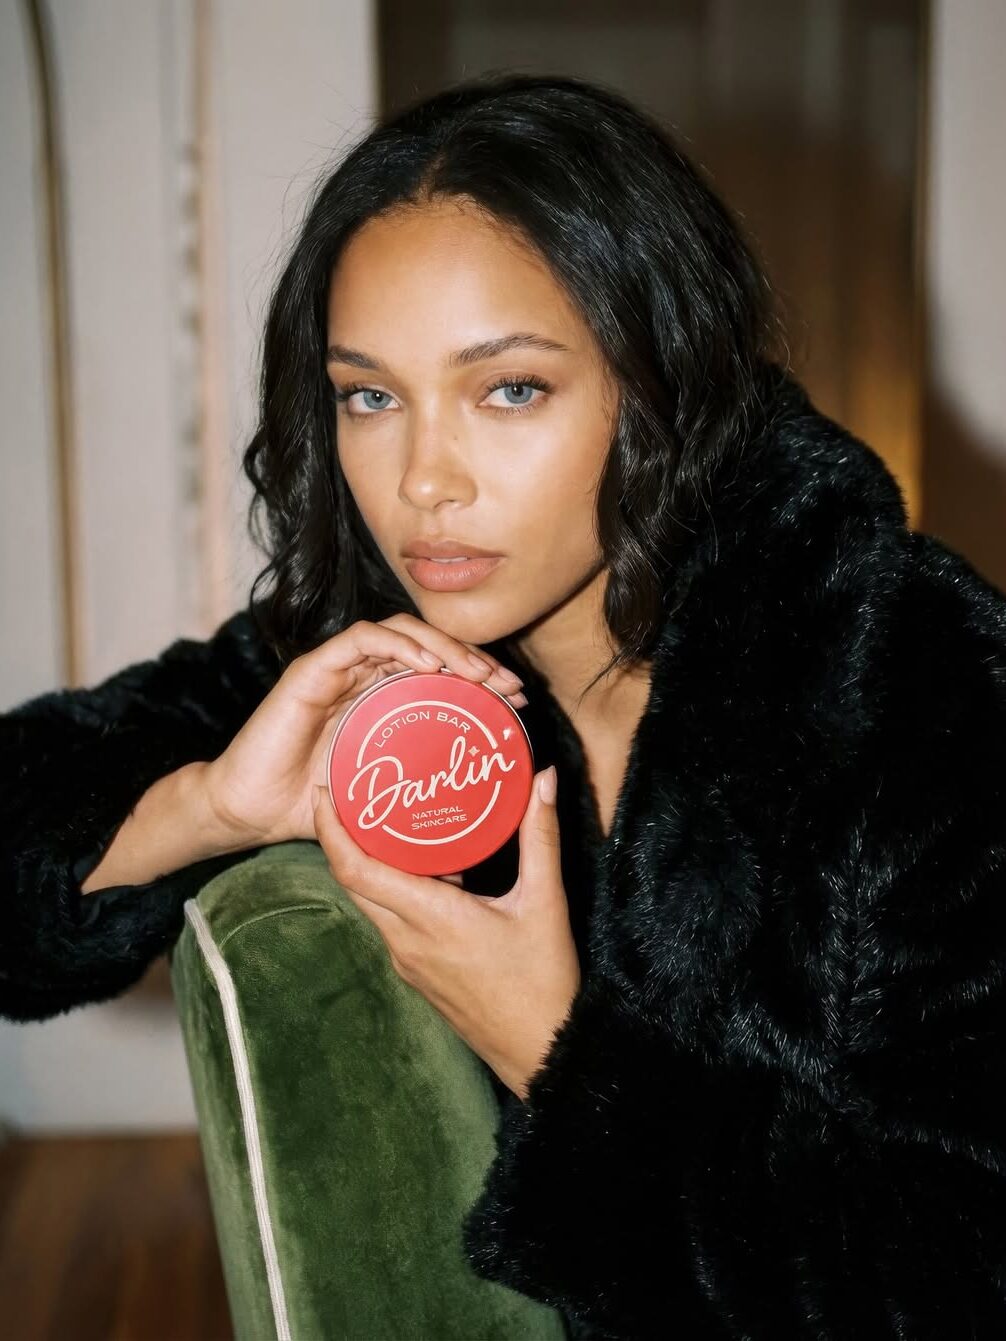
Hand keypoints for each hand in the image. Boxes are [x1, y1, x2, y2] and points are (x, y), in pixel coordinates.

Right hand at [202, 613, 527, 848]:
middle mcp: (363, 679)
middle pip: (428, 647)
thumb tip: (462, 870)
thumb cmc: (309, 813)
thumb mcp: (377, 816)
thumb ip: (413, 828)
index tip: (515, 701)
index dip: (481, 678)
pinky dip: (399, 644)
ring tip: (477, 672)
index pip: (440, 671)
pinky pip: (360, 638)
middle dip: (473, 658)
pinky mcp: (312, 669)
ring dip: (444, 646)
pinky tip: (430, 665)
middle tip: (508, 685)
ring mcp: (338, 670)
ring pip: (400, 632)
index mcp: (382, 703)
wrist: (249, 814)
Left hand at [312, 762, 581, 1101]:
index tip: (324, 792)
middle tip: (355, 793)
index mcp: (430, 919)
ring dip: (371, 862)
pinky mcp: (416, 972)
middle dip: (344, 836)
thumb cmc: (543, 982)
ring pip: (371, 901)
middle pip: (353, 882)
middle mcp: (406, 940)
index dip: (331, 829)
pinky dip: (394, 889)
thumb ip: (540, 836)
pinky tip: (426, 869)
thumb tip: (542, 778)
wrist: (541, 1052)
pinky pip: (391, 921)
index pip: (356, 871)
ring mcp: (407, 961)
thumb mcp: (545, 903)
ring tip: (392, 821)